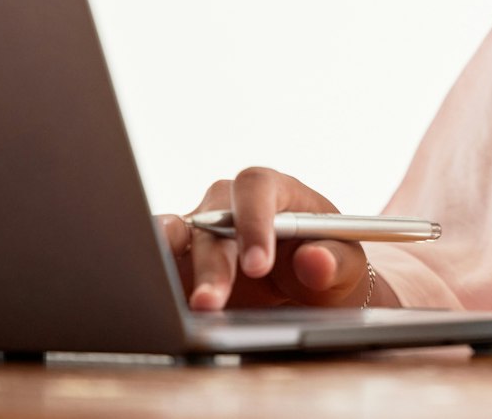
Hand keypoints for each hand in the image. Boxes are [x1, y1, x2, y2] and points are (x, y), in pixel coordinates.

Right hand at [157, 167, 385, 311]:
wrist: (309, 295)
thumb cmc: (327, 268)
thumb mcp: (345, 269)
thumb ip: (335, 263)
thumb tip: (314, 260)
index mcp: (275, 191)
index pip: (257, 188)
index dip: (254, 221)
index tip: (259, 265)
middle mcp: (229, 206)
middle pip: (211, 220)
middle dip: (212, 264)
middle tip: (212, 303)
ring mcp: (198, 233)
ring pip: (173, 235)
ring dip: (168, 264)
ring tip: (162, 292)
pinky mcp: (177, 263)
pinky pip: (155, 262)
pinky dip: (150, 277)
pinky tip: (146, 298)